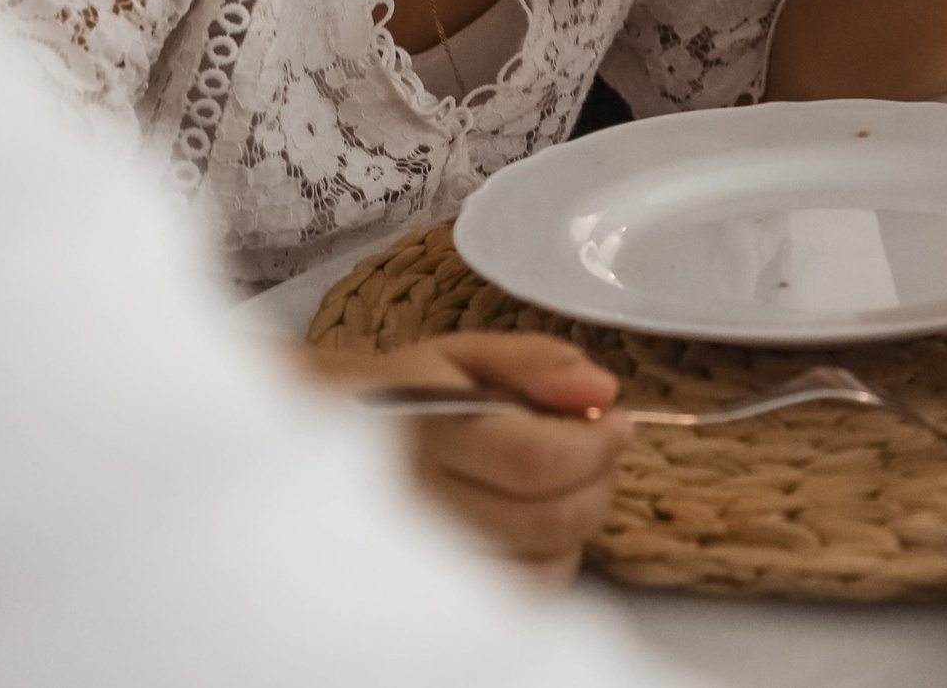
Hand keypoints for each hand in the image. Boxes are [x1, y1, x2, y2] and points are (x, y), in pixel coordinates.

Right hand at [297, 332, 629, 581]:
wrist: (332, 442)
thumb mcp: (466, 354)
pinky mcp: (439, 589)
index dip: (594, 443)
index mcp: (426, 432)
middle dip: (595, 480)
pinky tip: (538, 522)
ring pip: (544, 561)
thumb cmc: (406, 397)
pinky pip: (524, 592)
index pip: (536, 460)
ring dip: (577, 520)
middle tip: (597, 448)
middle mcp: (421, 501)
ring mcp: (427, 555)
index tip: (614, 422)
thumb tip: (600, 389)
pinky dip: (552, 558)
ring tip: (567, 482)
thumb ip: (538, 362)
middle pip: (548, 518)